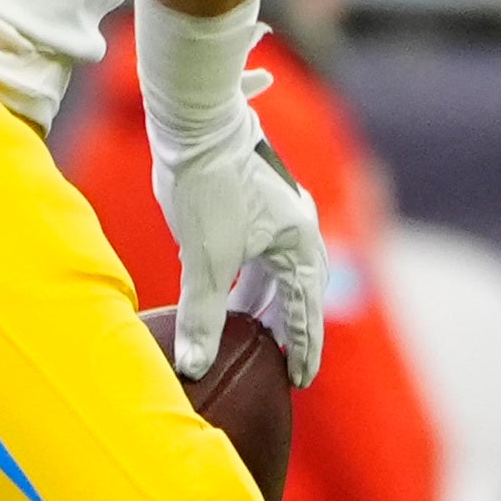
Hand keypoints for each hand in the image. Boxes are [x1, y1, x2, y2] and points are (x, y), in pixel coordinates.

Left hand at [155, 114, 326, 384]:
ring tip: (246, 332)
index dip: (302, 349)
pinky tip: (226, 288)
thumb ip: (202, 317)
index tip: (299, 381)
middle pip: (295, 290)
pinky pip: (258, 249)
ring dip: (262, 301)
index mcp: (300, 243)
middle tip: (279, 364)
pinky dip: (247, 276)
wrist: (195, 120)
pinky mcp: (251, 196)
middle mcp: (298, 225)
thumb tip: (195, 368)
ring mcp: (277, 208)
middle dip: (284, 328)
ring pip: (274, 268)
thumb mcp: (204, 261)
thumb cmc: (207, 186)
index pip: (304, 310)